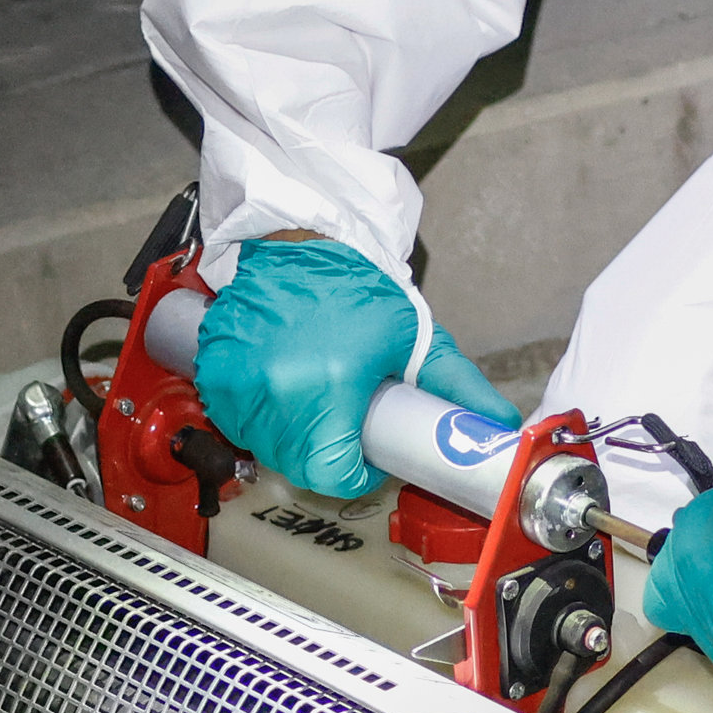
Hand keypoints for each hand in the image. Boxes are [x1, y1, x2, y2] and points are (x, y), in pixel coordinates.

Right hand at [190, 238, 498, 497]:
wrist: (299, 238)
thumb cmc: (355, 286)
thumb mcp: (415, 338)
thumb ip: (457, 389)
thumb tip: (497, 427)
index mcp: (331, 384)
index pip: (333, 473)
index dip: (356, 474)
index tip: (367, 457)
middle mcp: (278, 389)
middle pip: (299, 465)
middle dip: (327, 457)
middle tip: (345, 426)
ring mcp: (239, 383)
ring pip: (265, 448)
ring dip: (291, 440)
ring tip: (314, 401)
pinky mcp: (215, 373)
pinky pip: (236, 422)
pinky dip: (258, 419)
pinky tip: (281, 389)